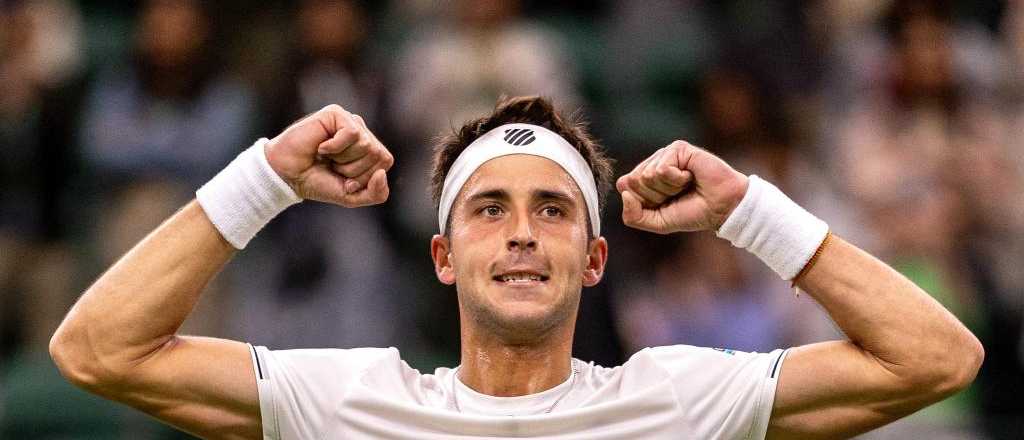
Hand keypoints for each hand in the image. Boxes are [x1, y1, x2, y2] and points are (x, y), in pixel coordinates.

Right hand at [264, 104, 392, 207]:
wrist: (287, 175)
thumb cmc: (318, 181)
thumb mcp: (351, 196)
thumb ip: (376, 193)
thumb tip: (382, 173)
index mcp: (369, 149)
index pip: (385, 162)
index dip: (365, 176)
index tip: (344, 178)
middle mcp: (362, 132)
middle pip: (377, 154)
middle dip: (354, 169)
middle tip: (332, 167)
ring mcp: (349, 121)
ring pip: (366, 144)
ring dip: (343, 159)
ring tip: (326, 157)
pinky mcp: (335, 113)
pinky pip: (351, 133)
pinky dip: (335, 147)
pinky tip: (321, 147)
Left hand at [616, 140, 747, 233]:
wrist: (721, 207)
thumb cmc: (692, 213)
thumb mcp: (657, 223)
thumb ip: (634, 216)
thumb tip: (624, 192)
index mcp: (643, 179)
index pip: (624, 186)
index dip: (644, 201)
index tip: (664, 203)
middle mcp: (652, 163)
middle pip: (633, 181)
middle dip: (656, 195)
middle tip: (677, 194)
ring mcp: (664, 154)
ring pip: (647, 175)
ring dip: (669, 188)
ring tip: (686, 185)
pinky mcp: (678, 148)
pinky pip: (662, 169)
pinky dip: (677, 180)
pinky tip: (690, 176)